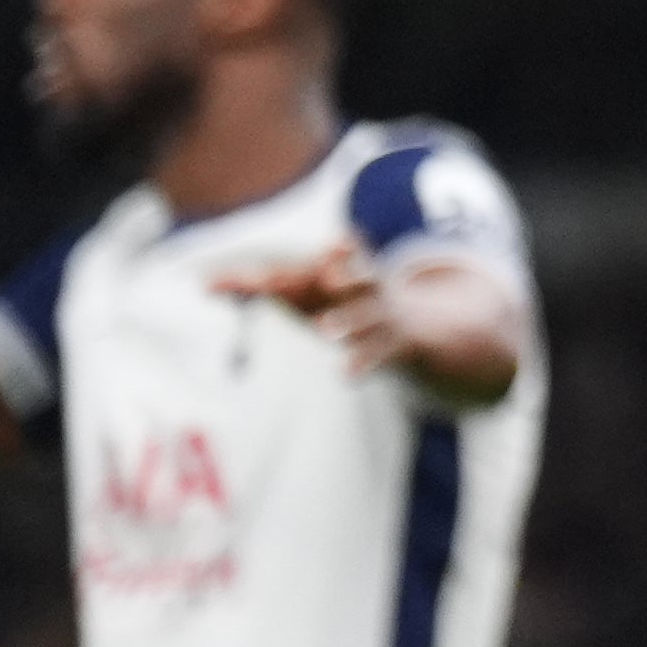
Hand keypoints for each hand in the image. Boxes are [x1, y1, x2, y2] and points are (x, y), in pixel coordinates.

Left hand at [214, 244, 523, 407]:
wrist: (440, 328)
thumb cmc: (360, 312)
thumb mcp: (317, 298)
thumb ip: (267, 288)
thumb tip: (205, 282)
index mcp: (339, 274)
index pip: (296, 272)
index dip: (260, 280)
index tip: (223, 285)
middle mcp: (364, 287)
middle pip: (337, 279)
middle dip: (317, 279)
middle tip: (289, 284)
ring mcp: (387, 312)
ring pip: (367, 313)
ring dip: (349, 320)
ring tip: (325, 332)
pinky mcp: (405, 340)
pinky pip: (385, 350)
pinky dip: (367, 359)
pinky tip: (346, 373)